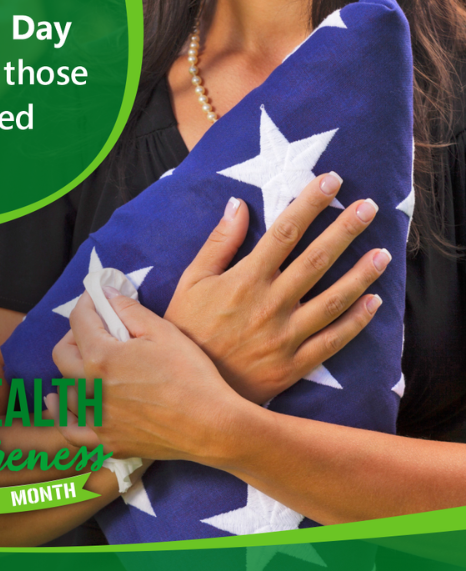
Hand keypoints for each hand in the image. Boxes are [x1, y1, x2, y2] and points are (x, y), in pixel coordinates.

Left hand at [49, 290, 247, 464]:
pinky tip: (59, 400)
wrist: (211, 426)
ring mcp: (96, 419)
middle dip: (75, 334)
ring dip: (73, 369)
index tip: (97, 298)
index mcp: (102, 358)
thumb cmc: (192, 377)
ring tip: (90, 361)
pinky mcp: (106, 441)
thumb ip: (129, 310)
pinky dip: (62, 413)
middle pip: (63, 354)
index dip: (87, 303)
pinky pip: (70, 429)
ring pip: (64, 389)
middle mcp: (90, 389)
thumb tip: (107, 295)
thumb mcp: (163, 332)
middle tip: (97, 328)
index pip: (79, 321)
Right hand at [164, 172, 389, 404]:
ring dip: (362, 275)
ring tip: (383, 254)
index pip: (285, 232)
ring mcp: (285, 336)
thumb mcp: (190, 283)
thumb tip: (238, 205)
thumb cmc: (187, 331)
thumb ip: (217, 244)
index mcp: (245, 280)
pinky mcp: (293, 365)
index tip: (331, 180)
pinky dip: (356, 322)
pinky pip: (332, 341)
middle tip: (370, 207)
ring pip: (333, 300)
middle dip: (346, 229)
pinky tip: (373, 303)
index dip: (310, 203)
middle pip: (317, 260)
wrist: (189, 390)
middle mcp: (271, 304)